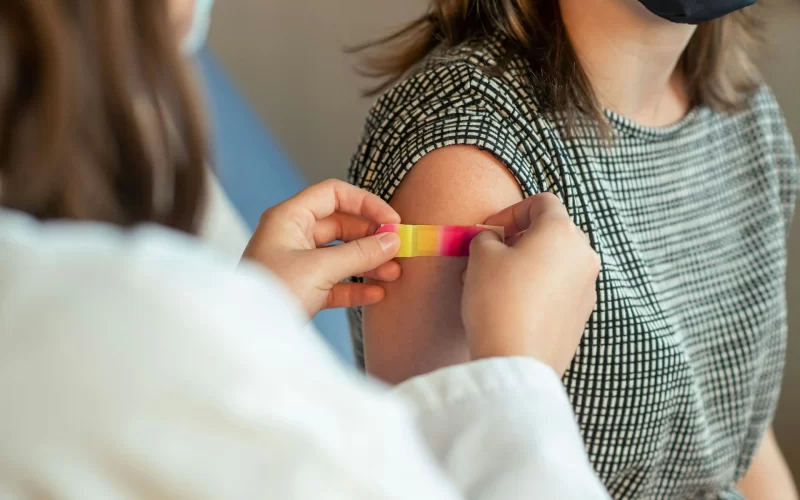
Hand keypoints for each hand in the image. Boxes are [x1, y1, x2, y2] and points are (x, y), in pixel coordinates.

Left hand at [243, 179, 401, 316]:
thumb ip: (359, 253)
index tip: (392, 221)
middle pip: (342, 225)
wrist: (245, 336)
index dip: (366, 203)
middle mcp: (293, 235)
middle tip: (399, 248)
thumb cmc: (271, 293)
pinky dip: (356, 286)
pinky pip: (335, 281)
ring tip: (395, 273)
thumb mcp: (319, 269)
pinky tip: (377, 293)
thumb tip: (392, 240)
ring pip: (341, 254)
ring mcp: (298, 263)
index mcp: (289, 218)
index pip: (334, 194)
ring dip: (369, 262)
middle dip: (372, 237)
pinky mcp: (302, 289)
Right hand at [462, 193, 600, 374]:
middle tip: (491, 254)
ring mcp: (588, 287)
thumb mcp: (481, 256)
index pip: (542, 202)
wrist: (516, 360)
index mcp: (563, 232)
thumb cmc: (498, 300)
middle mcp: (584, 255)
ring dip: (528, 263)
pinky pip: (559, 289)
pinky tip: (512, 306)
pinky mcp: (582, 315)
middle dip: (520, 238)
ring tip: (496, 283)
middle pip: (553, 231)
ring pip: (556, 262)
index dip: (511, 211)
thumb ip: (487, 237)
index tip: (489, 231)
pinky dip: (539, 288)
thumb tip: (492, 240)